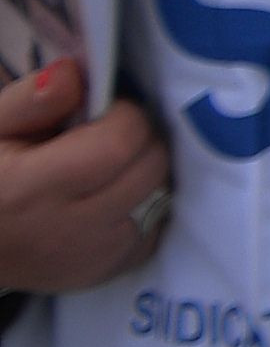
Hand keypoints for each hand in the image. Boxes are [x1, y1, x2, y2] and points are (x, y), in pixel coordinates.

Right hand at [0, 61, 168, 294]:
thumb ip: (31, 100)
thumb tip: (73, 73)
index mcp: (32, 190)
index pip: (120, 143)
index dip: (122, 116)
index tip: (100, 112)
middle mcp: (70, 231)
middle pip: (151, 167)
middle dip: (139, 140)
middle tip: (104, 137)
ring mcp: (94, 259)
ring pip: (161, 194)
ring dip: (143, 172)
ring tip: (103, 167)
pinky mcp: (108, 273)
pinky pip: (155, 227)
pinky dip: (143, 206)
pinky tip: (108, 198)